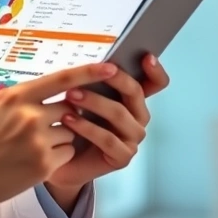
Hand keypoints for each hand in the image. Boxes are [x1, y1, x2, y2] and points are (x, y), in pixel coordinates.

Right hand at [0, 62, 117, 214]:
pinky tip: (31, 161)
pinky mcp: (43, 165)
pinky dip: (56, 157)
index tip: (110, 67)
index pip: (61, 79)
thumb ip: (17, 98)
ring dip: (59, 138)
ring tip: (29, 147)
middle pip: (70, 108)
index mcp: (15, 96)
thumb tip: (43, 91)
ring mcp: (38, 141)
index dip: (89, 72)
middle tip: (40, 127)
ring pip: (70, 132)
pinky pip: (66, 154)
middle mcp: (29, 115)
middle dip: (63, 116)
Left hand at [44, 54, 170, 208]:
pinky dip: (86, 127)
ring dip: (93, 102)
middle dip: (114, 79)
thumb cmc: (73, 124)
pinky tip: (68, 119)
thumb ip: (93, 81)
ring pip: (119, 114)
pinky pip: (107, 139)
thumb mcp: (82, 97)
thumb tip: (95, 60)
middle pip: (136, 93)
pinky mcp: (122, 157)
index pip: (155, 83)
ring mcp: (132, 139)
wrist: (62, 160)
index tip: (147, 57)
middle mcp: (138, 118)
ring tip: (70, 95)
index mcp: (133, 101)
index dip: (155, 70)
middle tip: (91, 72)